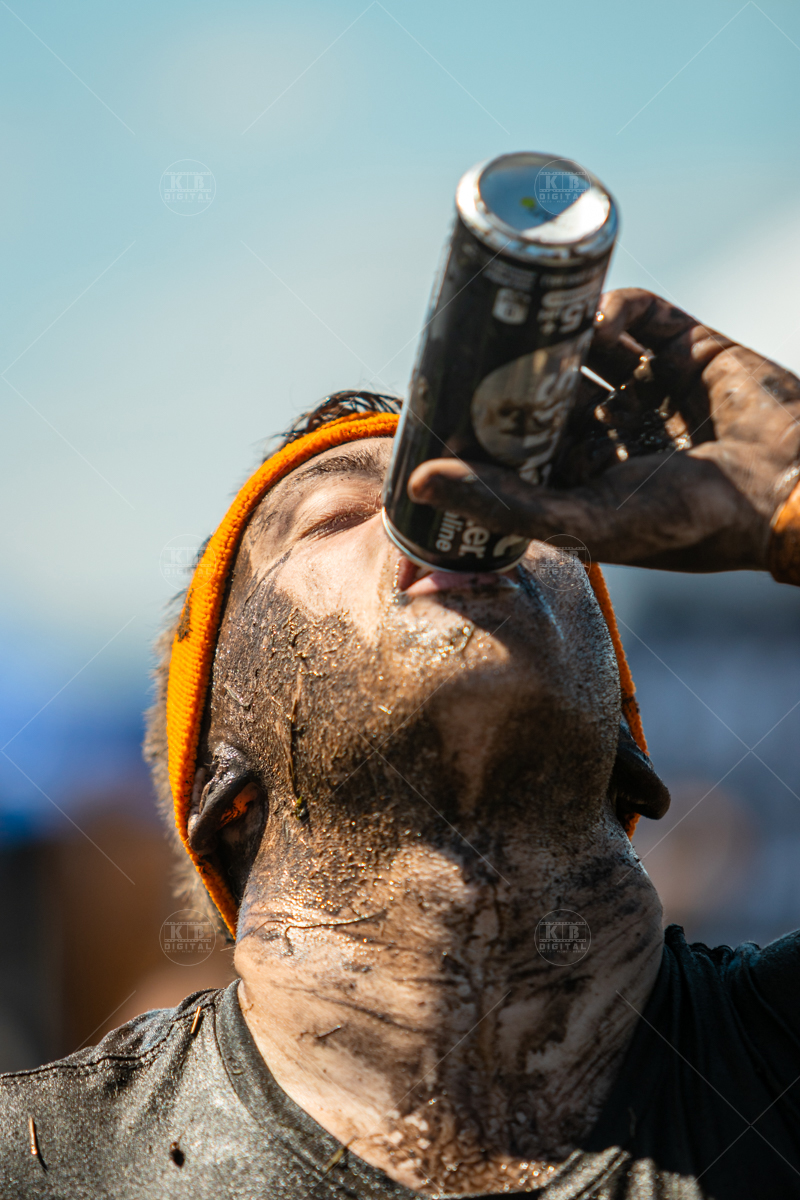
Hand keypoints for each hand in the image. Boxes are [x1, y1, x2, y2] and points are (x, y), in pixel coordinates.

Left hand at [408, 289, 799, 571]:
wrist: (788, 488)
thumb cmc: (684, 524)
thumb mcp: (581, 519)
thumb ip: (502, 503)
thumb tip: (417, 481)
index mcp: (582, 475)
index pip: (517, 435)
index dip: (482, 414)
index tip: (440, 389)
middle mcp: (610, 429)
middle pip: (544, 383)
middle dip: (512, 365)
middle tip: (471, 341)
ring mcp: (646, 385)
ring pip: (582, 343)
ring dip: (555, 332)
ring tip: (526, 324)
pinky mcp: (682, 345)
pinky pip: (633, 312)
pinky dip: (610, 310)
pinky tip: (593, 322)